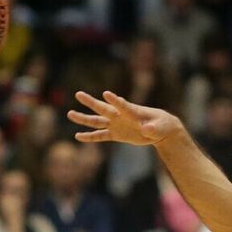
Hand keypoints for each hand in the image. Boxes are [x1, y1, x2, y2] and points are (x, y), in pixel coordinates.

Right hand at [68, 90, 182, 146]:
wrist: (160, 130)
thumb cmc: (162, 125)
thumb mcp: (160, 127)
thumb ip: (153, 128)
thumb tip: (147, 129)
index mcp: (133, 111)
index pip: (123, 105)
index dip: (115, 101)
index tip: (106, 94)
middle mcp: (121, 116)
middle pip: (103, 109)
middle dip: (91, 102)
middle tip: (78, 94)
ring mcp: (116, 124)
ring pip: (96, 121)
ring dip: (83, 118)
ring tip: (69, 113)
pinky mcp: (116, 134)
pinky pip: (100, 135)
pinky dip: (89, 137)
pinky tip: (78, 136)